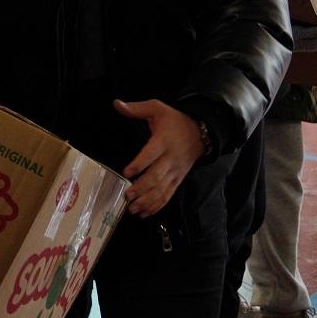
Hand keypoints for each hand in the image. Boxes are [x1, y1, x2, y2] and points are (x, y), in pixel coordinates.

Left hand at [114, 98, 205, 216]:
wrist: (200, 132)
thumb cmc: (174, 121)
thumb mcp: (157, 109)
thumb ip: (136, 109)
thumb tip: (117, 104)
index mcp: (164, 141)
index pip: (152, 153)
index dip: (140, 163)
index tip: (127, 171)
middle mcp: (171, 158)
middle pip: (157, 176)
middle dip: (142, 187)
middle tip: (128, 195)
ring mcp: (175, 171)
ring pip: (162, 189)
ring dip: (147, 200)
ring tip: (133, 208)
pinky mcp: (177, 180)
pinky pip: (168, 195)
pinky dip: (156, 205)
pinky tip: (144, 213)